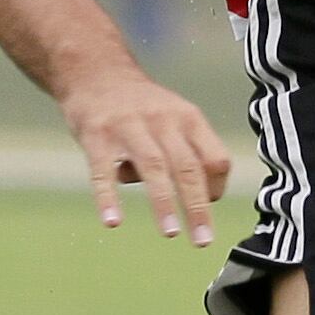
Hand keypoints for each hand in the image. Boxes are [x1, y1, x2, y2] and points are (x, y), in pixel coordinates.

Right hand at [59, 63, 235, 246]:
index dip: (217, 187)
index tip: (208, 208)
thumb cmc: (144, 107)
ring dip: (163, 202)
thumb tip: (201, 199)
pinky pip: (103, 169)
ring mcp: (129, 126)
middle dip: (198, 206)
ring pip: (153, 166)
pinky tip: (113, 222)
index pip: (216, 159)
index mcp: (189, 119)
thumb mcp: (176, 117)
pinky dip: (108, 197)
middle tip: (203, 241)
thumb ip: (191, 153)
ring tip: (171, 233)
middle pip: (188, 166)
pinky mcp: (96, 134)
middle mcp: (163, 120)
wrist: (96, 72)